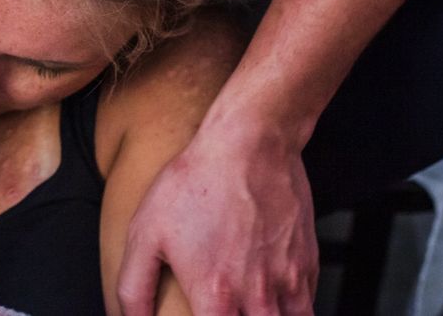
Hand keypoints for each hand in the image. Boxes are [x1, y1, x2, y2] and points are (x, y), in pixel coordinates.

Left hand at [116, 131, 316, 314]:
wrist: (250, 144)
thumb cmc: (196, 183)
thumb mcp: (145, 233)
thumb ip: (134, 288)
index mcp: (215, 296)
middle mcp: (257, 297)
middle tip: (223, 308)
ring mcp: (289, 282)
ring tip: (249, 308)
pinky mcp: (308, 265)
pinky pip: (307, 307)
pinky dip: (291, 310)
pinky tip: (272, 300)